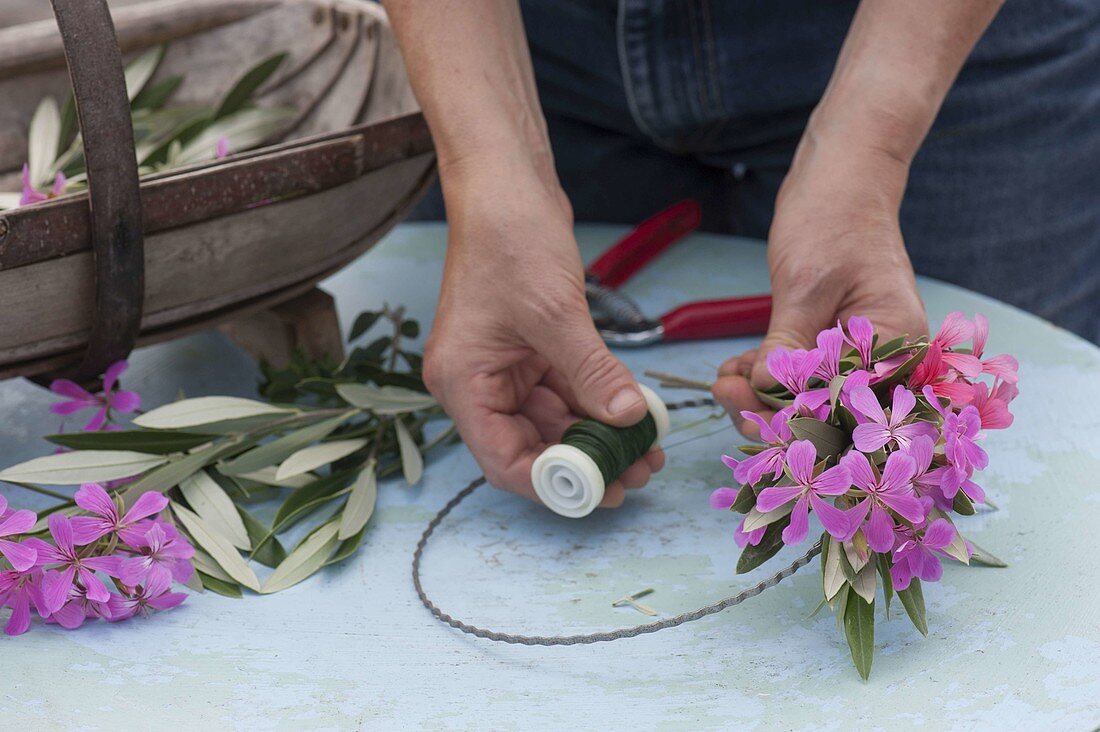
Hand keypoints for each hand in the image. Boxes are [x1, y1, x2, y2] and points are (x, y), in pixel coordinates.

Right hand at [423, 167, 663, 505]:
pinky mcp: (531, 348)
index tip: (604, 490)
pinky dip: (597, 403)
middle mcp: (479, 382)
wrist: (507, 183)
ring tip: (647, 449)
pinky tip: (634, 414)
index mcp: (463, 382)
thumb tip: (627, 421)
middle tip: (637, 474)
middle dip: (585, 461)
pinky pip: (566, 389)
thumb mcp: (554, 313)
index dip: (554, 483)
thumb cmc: (509, 239)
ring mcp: (505, 366)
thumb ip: (592, 372)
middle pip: (532, 445)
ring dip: (598, 435)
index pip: (503, 460)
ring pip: (554, 420)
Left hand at [712, 133, 927, 438]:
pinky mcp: (831, 344)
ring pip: (808, 396)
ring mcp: (858, 352)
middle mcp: (884, 358)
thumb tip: (766, 393)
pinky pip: (800, 375)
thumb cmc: (833, 220)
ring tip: (723, 382)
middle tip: (727, 396)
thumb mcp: (804, 286)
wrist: (839, 180)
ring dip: (762, 396)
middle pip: (828, 411)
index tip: (751, 420)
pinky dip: (767, 377)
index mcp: (896, 346)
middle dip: (773, 411)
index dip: (798, 423)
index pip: (848, 407)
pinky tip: (734, 372)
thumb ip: (788, 344)